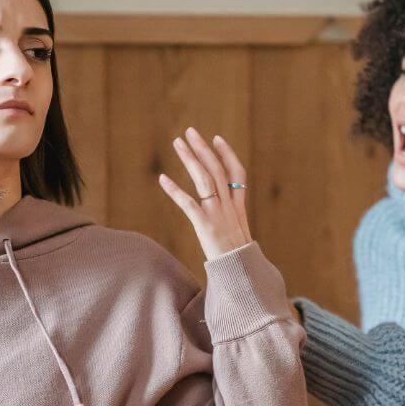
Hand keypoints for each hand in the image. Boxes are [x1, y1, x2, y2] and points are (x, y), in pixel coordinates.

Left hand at [158, 127, 251, 260]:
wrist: (242, 274)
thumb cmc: (239, 257)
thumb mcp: (240, 233)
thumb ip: (233, 218)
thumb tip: (226, 212)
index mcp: (238, 206)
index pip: (236, 173)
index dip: (227, 154)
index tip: (217, 138)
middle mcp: (228, 206)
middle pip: (216, 170)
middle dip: (203, 149)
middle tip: (190, 131)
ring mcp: (218, 215)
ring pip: (204, 179)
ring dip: (190, 159)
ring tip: (177, 143)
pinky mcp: (206, 226)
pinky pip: (189, 204)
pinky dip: (175, 190)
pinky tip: (162, 178)